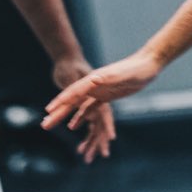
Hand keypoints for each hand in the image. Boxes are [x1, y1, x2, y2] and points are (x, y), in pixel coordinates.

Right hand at [43, 49, 159, 146]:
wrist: (147, 65)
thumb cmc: (135, 69)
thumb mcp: (121, 74)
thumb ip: (107, 77)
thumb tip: (92, 79)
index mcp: (94, 80)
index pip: (73, 92)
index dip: (61, 102)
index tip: (48, 111)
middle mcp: (94, 86)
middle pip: (72, 102)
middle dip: (58, 113)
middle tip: (44, 125)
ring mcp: (99, 91)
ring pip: (79, 107)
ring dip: (66, 117)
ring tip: (52, 125)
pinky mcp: (106, 96)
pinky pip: (90, 109)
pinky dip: (81, 117)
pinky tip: (73, 126)